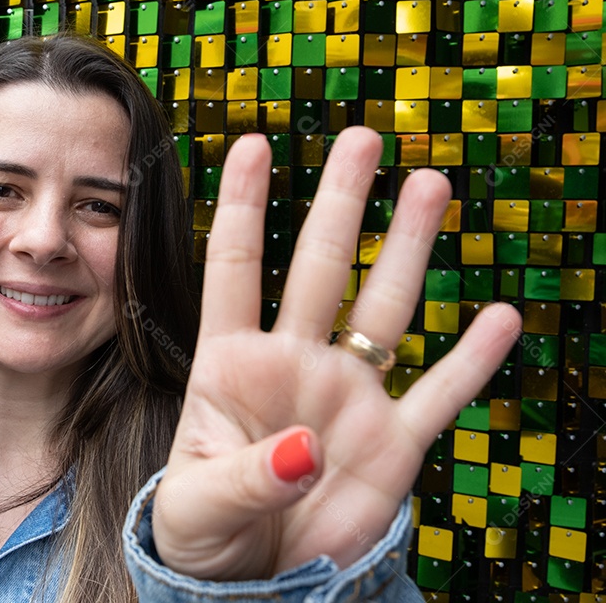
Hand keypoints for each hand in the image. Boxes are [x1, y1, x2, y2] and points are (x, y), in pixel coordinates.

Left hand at [152, 127, 520, 580]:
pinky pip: (438, 394)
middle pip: (320, 268)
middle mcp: (294, 362)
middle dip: (340, 205)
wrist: (251, 578)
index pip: (235, 269)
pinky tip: (499, 317)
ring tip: (430, 185)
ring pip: (383, 309)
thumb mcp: (198, 504)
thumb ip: (245, 476)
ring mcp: (347, 396)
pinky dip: (471, 361)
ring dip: (407, 250)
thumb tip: (302, 451)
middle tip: (363, 139)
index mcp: (231, 364)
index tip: (254, 144)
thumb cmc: (204, 528)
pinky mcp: (392, 444)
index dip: (244, 207)